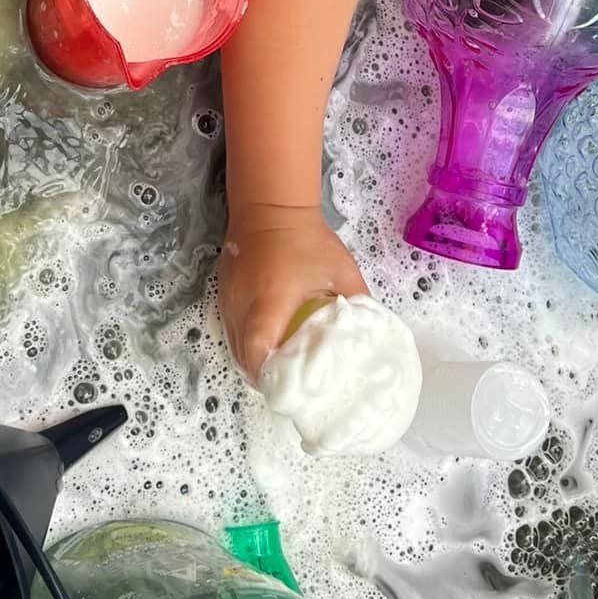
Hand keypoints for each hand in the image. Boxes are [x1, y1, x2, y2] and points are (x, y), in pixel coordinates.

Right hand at [218, 204, 368, 381]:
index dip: (270, 376)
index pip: (259, 349)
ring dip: (253, 365)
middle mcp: (243, 304)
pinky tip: (266, 352)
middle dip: (263, 378)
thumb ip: (358, 303)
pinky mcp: (225, 297)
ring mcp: (229, 301)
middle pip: (242, 356)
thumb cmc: (308, 240)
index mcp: (271, 299)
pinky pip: (231, 332)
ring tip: (278, 377)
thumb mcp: (342, 271)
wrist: (270, 208)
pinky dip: (246, 348)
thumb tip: (372, 334)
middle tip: (288, 390)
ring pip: (234, 347)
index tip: (290, 390)